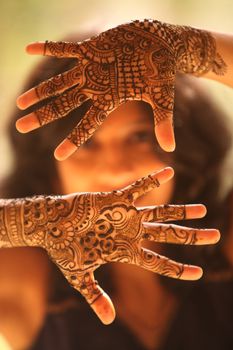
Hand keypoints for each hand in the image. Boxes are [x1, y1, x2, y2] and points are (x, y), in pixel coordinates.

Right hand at [3, 167, 218, 323]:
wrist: (51, 226)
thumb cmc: (63, 250)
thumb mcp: (80, 276)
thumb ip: (95, 296)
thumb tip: (109, 321)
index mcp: (126, 252)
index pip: (159, 263)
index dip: (179, 269)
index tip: (198, 274)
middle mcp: (131, 233)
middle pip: (169, 235)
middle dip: (192, 236)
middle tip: (216, 235)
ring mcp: (126, 216)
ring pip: (160, 212)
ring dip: (181, 212)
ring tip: (203, 209)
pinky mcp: (116, 200)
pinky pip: (137, 188)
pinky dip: (152, 180)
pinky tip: (168, 172)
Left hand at [16, 20, 225, 159]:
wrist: (160, 44)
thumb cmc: (162, 72)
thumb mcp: (162, 99)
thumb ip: (163, 124)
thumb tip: (170, 151)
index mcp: (109, 101)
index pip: (88, 125)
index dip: (73, 140)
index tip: (57, 155)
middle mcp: (95, 88)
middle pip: (63, 106)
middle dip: (41, 116)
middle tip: (20, 127)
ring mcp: (91, 69)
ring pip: (58, 83)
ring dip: (39, 92)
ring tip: (19, 103)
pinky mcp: (91, 48)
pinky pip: (65, 49)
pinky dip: (48, 48)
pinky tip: (28, 49)